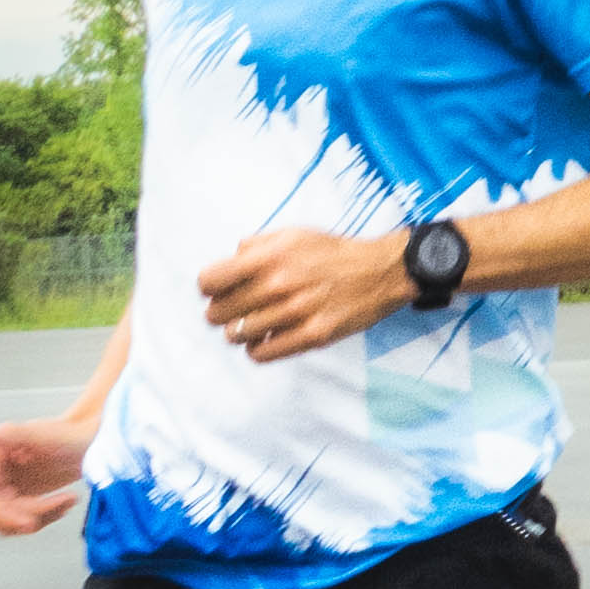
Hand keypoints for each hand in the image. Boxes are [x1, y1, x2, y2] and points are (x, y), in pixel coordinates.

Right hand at [0, 417, 92, 537]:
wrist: (83, 443)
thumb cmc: (70, 435)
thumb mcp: (48, 437)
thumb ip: (15, 434)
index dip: (3, 515)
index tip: (31, 524)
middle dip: (32, 514)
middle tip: (67, 501)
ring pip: (4, 524)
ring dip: (41, 517)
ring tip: (70, 498)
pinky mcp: (4, 501)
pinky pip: (14, 524)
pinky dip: (42, 518)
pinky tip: (64, 503)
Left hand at [199, 230, 410, 363]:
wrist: (381, 272)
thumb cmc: (333, 253)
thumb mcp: (294, 234)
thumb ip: (257, 245)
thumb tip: (229, 260)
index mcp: (271, 257)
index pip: (210, 282)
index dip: (209, 288)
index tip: (217, 291)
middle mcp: (280, 284)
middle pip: (218, 313)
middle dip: (221, 312)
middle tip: (235, 310)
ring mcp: (296, 313)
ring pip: (237, 336)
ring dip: (240, 331)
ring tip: (253, 324)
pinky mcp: (311, 336)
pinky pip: (262, 354)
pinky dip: (257, 348)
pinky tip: (266, 337)